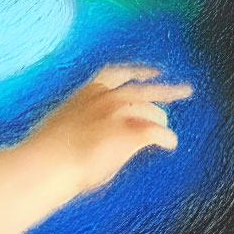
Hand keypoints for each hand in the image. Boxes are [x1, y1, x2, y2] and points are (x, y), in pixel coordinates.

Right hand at [30, 64, 192, 196]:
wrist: (49, 162)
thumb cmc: (47, 152)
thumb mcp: (63, 124)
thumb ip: (81, 120)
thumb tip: (87, 131)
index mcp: (87, 92)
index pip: (117, 73)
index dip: (138, 71)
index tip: (154, 71)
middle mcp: (106, 97)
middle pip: (145, 89)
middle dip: (168, 89)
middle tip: (185, 90)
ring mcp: (120, 113)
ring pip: (154, 112)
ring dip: (161, 122)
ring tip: (165, 134)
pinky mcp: (132, 132)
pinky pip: (160, 133)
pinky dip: (167, 138)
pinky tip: (169, 144)